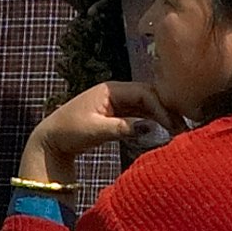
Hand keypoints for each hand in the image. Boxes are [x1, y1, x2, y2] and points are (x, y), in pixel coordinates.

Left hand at [19, 81, 169, 189]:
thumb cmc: (67, 133)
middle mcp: (116, 91)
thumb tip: (151, 127)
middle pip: (149, 96)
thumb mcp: (96, 131)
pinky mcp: (116, 113)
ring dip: (160, 118)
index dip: (161, 108)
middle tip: (182, 128)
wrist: (50, 141)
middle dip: (166, 111)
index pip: (145, 93)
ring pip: (146, 106)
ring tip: (176, 132)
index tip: (172, 125)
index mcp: (111, 89)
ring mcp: (116, 102)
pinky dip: (150, 123)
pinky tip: (162, 133)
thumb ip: (123, 128)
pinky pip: (139, 115)